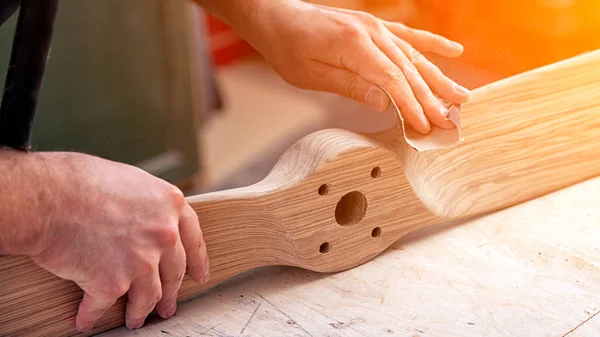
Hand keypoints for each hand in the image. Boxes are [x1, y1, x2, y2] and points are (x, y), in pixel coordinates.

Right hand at [27, 152, 208, 331]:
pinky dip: (92, 315)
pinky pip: (102, 306)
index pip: (193, 239)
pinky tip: (86, 319)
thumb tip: (145, 219)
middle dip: (170, 293)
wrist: (47, 196)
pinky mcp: (112, 283)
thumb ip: (147, 205)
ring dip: (140, 310)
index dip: (197, 261)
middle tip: (167, 305)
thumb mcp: (130, 181)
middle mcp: (164, 235)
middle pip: (173, 272)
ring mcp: (141, 261)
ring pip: (148, 296)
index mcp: (170, 205)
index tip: (199, 276)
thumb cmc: (79, 180)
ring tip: (134, 318)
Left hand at [229, 1, 470, 133]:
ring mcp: (376, 27)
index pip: (393, 81)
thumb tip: (385, 103)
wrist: (277, 16)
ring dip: (439, 77)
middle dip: (432, 99)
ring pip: (414, 55)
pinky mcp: (375, 26)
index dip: (411, 106)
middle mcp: (372, 33)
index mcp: (354, 46)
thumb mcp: (310, 75)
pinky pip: (409, 36)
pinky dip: (431, 44)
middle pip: (409, 70)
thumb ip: (350, 86)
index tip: (426, 127)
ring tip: (462, 97)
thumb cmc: (288, 47)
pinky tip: (453, 51)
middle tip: (452, 122)